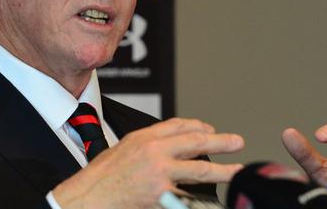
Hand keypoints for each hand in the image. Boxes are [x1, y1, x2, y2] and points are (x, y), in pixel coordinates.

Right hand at [53, 118, 243, 208]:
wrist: (89, 199)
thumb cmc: (102, 176)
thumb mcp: (124, 147)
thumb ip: (149, 143)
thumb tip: (173, 143)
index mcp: (144, 139)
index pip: (179, 126)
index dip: (200, 127)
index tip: (212, 131)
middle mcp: (154, 154)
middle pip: (195, 143)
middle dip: (221, 142)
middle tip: (237, 142)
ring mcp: (160, 177)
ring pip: (199, 172)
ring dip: (221, 172)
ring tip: (236, 171)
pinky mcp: (162, 198)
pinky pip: (187, 197)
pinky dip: (199, 198)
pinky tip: (211, 199)